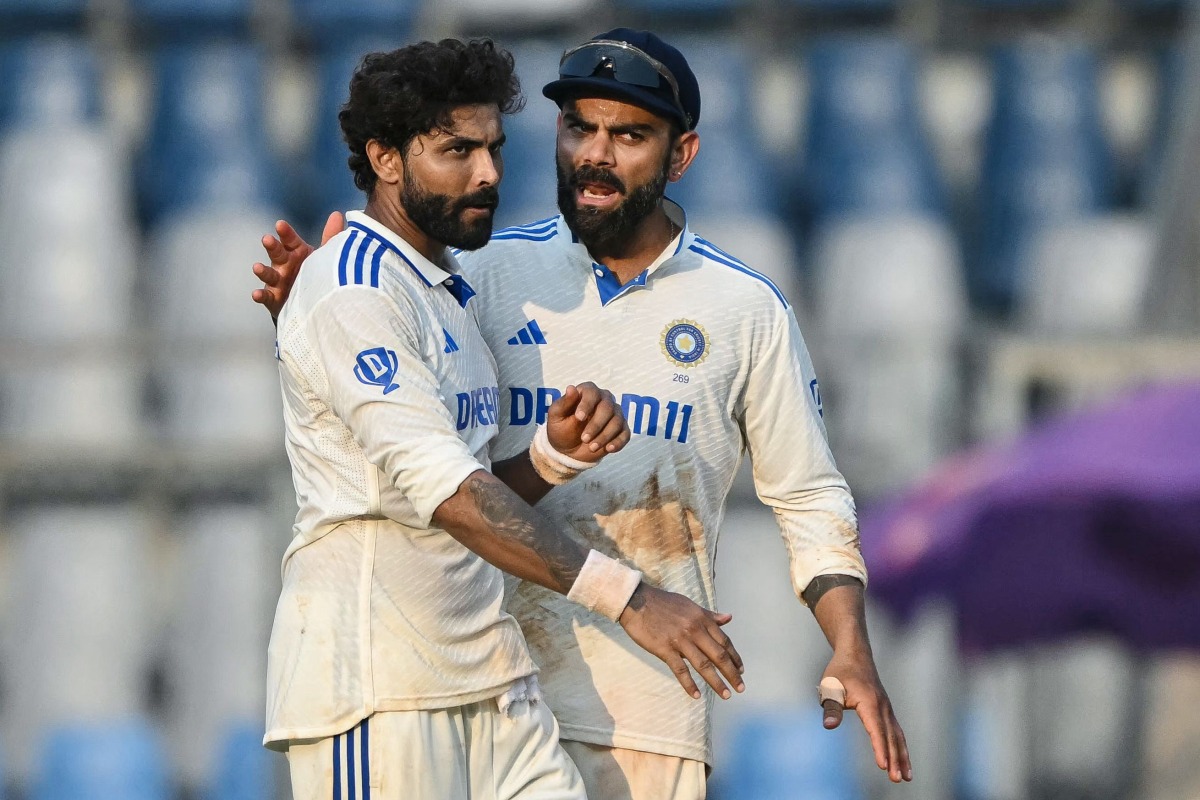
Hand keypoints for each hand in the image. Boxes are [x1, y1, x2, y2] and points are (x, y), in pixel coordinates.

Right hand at [251, 212, 344, 317]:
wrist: (309, 300)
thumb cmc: (314, 272)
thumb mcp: (323, 254)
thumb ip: (330, 236)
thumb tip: (337, 214)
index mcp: (296, 252)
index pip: (290, 239)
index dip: (285, 232)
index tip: (280, 224)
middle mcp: (284, 264)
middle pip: (277, 253)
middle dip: (272, 246)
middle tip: (267, 239)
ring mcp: (277, 281)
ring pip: (269, 274)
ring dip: (262, 271)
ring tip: (257, 267)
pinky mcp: (274, 298)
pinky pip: (267, 296)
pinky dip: (261, 296)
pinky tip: (257, 294)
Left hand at [545, 383, 628, 462]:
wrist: (568, 451)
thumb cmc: (561, 429)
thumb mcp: (556, 417)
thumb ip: (564, 403)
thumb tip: (571, 388)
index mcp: (587, 392)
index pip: (592, 393)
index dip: (587, 404)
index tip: (579, 418)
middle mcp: (604, 400)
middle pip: (607, 408)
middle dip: (596, 425)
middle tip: (584, 439)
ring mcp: (615, 415)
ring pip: (617, 421)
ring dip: (605, 436)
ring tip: (592, 447)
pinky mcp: (621, 430)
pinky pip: (625, 434)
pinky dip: (618, 442)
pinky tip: (608, 448)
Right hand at [618, 584, 744, 699]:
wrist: (637, 601)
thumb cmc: (663, 602)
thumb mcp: (690, 605)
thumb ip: (709, 615)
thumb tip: (729, 618)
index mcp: (702, 619)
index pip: (724, 641)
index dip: (734, 657)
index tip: (741, 670)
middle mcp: (695, 630)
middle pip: (718, 655)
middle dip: (731, 673)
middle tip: (740, 687)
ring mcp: (680, 641)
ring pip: (703, 665)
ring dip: (716, 682)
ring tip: (726, 694)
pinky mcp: (665, 649)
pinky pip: (680, 670)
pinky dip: (689, 684)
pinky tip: (696, 695)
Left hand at [819, 653, 911, 782]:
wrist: (855, 654)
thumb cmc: (840, 671)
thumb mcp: (830, 687)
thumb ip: (831, 707)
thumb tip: (829, 725)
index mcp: (869, 702)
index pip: (876, 729)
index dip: (879, 748)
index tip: (883, 766)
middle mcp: (883, 707)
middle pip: (890, 736)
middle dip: (895, 759)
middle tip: (897, 779)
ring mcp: (887, 708)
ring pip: (897, 736)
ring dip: (903, 756)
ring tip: (907, 777)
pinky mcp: (886, 710)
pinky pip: (896, 731)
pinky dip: (901, 747)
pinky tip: (903, 760)